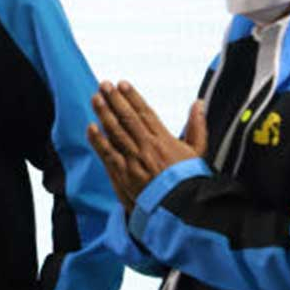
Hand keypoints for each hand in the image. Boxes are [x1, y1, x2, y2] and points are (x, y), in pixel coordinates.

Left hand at [87, 81, 206, 214]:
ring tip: (95, 98)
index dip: (132, 97)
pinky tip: (90, 127)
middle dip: (115, 100)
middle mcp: (147, 146)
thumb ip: (197, 126)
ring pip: (116, 132)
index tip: (122, 84)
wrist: (181, 205)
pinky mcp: (123, 173)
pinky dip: (98, 140)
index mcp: (164, 139)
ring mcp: (134, 159)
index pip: (145, 113)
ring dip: (104, 114)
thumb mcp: (198, 151)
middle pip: (127, 118)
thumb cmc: (189, 179)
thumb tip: (199, 103)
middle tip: (104, 85)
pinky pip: (108, 153)